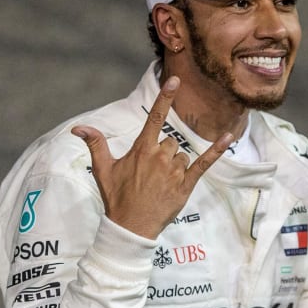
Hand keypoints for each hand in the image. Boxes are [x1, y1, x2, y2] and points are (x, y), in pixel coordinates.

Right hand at [71, 76, 232, 239]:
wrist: (130, 227)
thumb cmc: (117, 198)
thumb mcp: (103, 170)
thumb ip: (95, 144)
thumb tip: (78, 128)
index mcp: (141, 150)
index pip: (154, 117)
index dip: (165, 98)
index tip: (175, 80)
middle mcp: (159, 157)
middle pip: (170, 142)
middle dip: (164, 154)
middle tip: (151, 176)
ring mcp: (174, 170)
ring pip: (182, 156)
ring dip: (175, 166)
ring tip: (160, 184)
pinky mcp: (186, 184)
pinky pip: (204, 163)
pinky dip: (217, 150)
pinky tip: (229, 137)